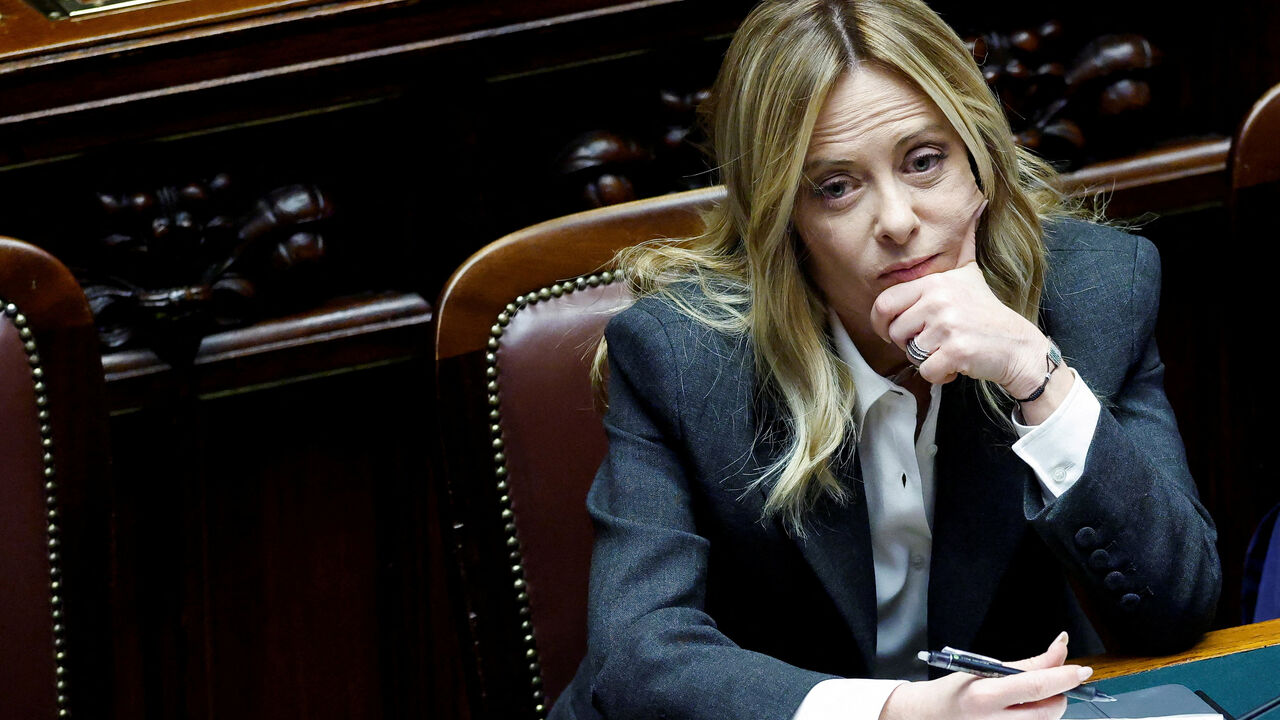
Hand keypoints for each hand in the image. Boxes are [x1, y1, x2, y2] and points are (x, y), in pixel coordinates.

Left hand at [869, 233, 1052, 397]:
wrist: (1018, 345)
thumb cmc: (987, 313)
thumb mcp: (970, 273)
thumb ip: (964, 244)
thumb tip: (980, 205)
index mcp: (934, 283)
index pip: (884, 303)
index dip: (882, 322)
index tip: (894, 331)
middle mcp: (938, 300)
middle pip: (894, 332)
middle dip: (908, 344)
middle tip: (932, 342)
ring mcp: (948, 325)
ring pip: (911, 353)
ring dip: (927, 359)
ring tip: (949, 350)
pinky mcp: (957, 350)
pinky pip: (926, 371)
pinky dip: (939, 374)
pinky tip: (957, 364)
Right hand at [879, 632, 1089, 719]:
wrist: (929, 716)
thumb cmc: (953, 691)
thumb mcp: (982, 668)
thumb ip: (1025, 665)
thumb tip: (1059, 652)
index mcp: (986, 696)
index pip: (1037, 686)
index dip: (1064, 676)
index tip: (1082, 669)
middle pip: (1051, 710)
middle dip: (1059, 693)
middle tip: (1049, 680)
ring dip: (1047, 705)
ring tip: (1024, 697)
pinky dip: (1036, 715)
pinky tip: (1020, 710)